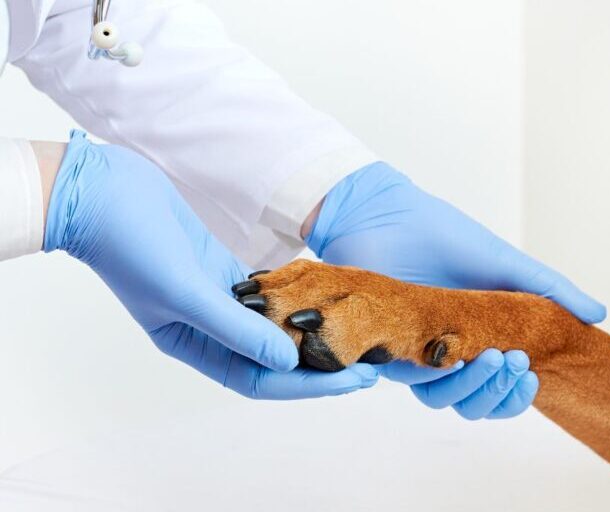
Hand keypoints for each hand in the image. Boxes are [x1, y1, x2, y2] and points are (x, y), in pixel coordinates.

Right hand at [43, 131, 377, 398]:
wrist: (105, 193)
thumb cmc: (133, 247)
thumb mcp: (186, 293)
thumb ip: (237, 330)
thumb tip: (289, 361)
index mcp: (193, 347)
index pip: (261, 379)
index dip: (309, 384)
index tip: (355, 379)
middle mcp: (208, 329)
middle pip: (273, 356)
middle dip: (320, 363)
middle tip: (369, 361)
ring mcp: (217, 298)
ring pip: (273, 325)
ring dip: (310, 330)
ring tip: (355, 332)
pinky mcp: (222, 268)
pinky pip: (268, 293)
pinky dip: (295, 295)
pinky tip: (328, 293)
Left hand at [306, 162, 604, 418]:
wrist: (392, 217)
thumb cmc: (447, 238)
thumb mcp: (507, 264)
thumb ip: (551, 290)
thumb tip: (599, 315)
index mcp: (479, 341)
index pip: (501, 390)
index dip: (518, 395)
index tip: (534, 376)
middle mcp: (449, 354)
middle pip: (474, 403)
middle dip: (500, 393)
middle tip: (518, 363)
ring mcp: (417, 354)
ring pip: (444, 400)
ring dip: (474, 387)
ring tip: (494, 357)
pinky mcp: (386, 350)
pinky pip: (412, 380)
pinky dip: (438, 374)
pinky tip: (455, 355)